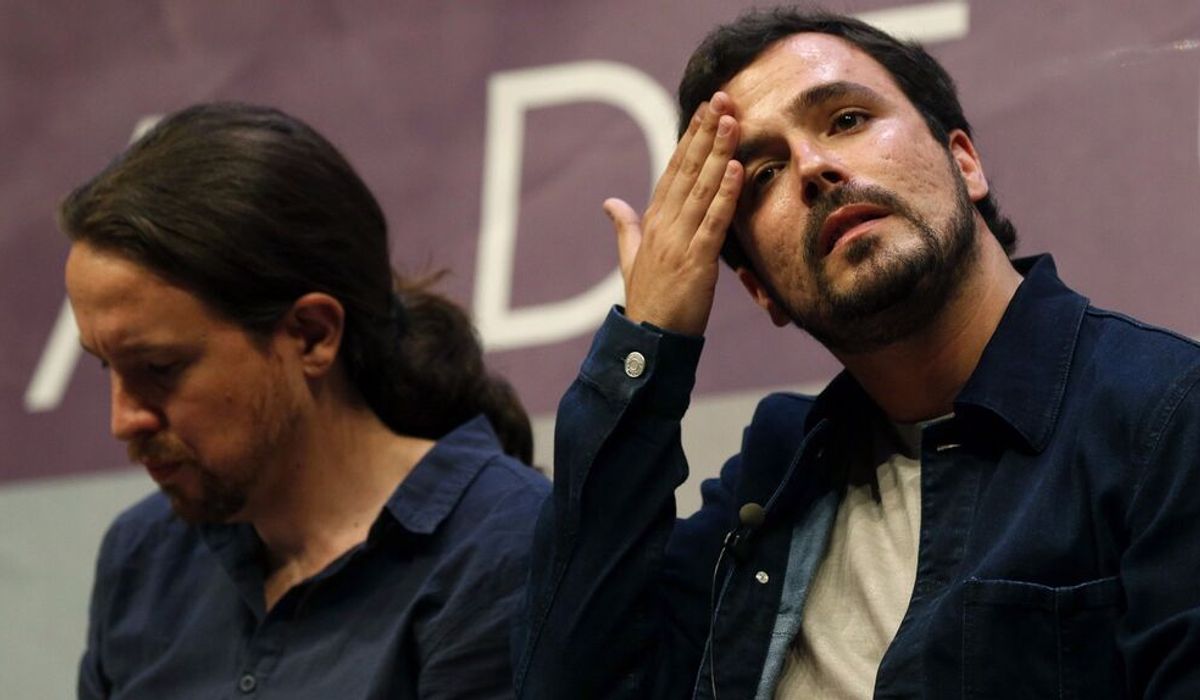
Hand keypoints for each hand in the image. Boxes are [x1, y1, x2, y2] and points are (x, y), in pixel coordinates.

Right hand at [604, 92, 742, 336]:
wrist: (648, 341)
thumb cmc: (646, 301)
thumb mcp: (631, 259)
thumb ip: (625, 228)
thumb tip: (610, 202)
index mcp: (652, 222)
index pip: (673, 171)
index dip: (689, 139)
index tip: (704, 110)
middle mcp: (664, 226)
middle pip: (687, 170)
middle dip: (705, 133)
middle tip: (721, 98)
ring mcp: (679, 242)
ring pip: (702, 189)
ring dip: (717, 153)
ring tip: (732, 121)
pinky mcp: (696, 262)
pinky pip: (713, 222)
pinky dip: (725, 195)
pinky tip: (735, 169)